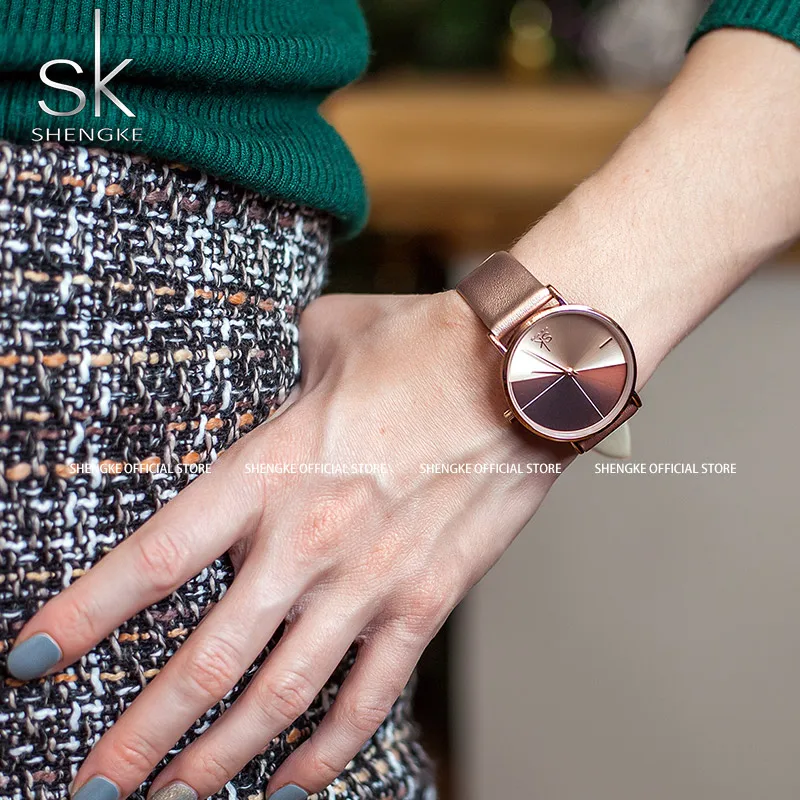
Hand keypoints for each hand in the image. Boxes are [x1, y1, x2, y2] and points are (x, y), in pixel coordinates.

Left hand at [8, 290, 568, 798]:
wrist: (525, 372)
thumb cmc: (426, 345)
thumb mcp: (329, 337)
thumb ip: (282, 365)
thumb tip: (270, 372)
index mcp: (270, 469)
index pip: (157, 558)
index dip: (87, 615)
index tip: (36, 660)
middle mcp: (309, 540)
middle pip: (207, 661)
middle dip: (140, 736)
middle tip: (92, 785)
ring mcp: (371, 581)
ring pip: (281, 697)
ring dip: (220, 759)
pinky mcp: (427, 600)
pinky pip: (370, 695)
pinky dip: (329, 748)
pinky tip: (294, 780)